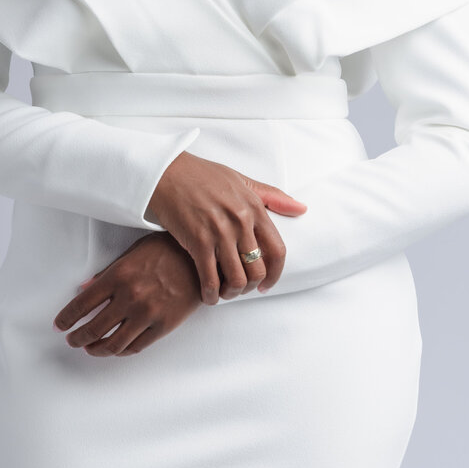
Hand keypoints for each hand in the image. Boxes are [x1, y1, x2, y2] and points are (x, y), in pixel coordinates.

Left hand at [52, 231, 203, 356]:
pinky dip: (120, 351)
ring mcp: (147, 314)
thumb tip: (84, 288)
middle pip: (94, 328)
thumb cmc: (167, 250)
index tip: (59, 325)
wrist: (202, 258)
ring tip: (89, 348)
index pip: (82, 304)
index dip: (66, 319)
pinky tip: (114, 348)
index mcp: (119, 276)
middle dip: (77, 337)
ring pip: (113, 344)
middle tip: (71, 339)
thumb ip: (107, 273)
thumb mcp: (133, 252)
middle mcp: (130, 297)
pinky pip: (136, 346)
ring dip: (96, 349)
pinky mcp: (163, 326)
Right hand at [147, 151, 307, 304]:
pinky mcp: (198, 241)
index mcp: (254, 208)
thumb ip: (272, 196)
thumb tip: (302, 208)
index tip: (267, 284)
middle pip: (258, 270)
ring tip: (223, 293)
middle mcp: (241, 222)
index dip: (275, 274)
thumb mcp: (242, 180)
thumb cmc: (202, 175)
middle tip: (240, 289)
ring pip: (237, 280)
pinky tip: (207, 296)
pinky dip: (211, 294)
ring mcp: (220, 232)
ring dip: (232, 294)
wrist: (166, 172)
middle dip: (251, 287)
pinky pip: (211, 279)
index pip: (278, 251)